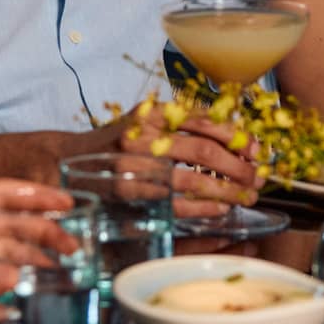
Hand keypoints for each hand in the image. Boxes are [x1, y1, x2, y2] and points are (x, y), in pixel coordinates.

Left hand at [0, 180, 73, 323]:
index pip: (1, 193)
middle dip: (41, 231)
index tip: (65, 201)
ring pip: (2, 252)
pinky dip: (7, 280)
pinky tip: (28, 285)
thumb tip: (15, 277)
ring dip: (29, 258)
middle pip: (8, 224)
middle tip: (73, 245)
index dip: (34, 195)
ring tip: (60, 267)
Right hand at [21, 111, 261, 218]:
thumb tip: (236, 139)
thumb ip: (184, 126)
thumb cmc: (115, 144)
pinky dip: (200, 208)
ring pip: (192, 180)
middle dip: (239, 169)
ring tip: (243, 198)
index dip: (238, 139)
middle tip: (257, 180)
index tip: (258, 152)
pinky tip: (217, 211)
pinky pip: (173, 203)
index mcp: (155, 112)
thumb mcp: (147, 123)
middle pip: (206, 152)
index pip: (207, 122)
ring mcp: (134, 163)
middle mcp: (145, 134)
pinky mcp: (127, 190)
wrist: (65, 161)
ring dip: (225, 192)